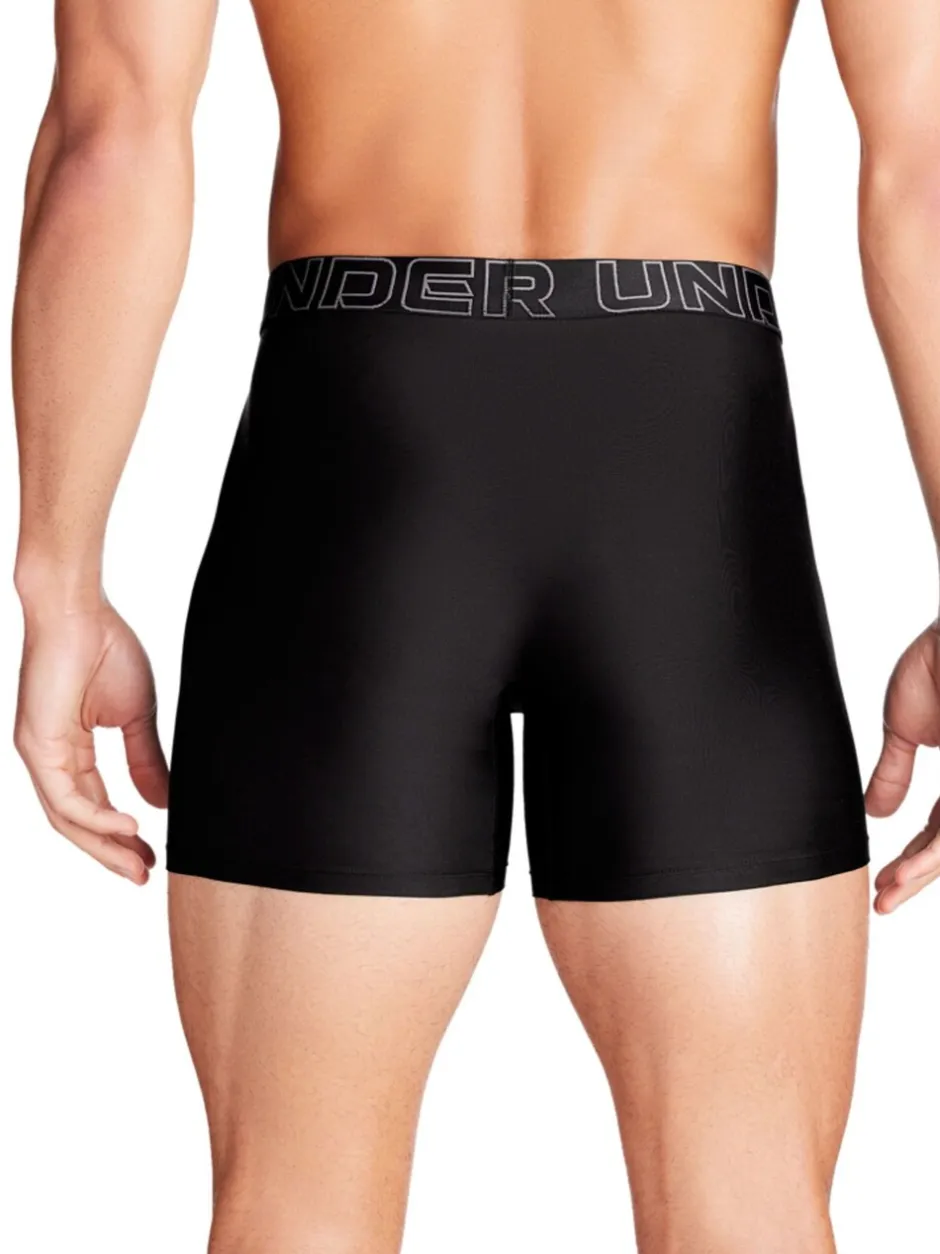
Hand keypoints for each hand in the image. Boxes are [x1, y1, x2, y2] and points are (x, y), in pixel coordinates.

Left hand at [14, 599, 167, 883]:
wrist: (79, 610)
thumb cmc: (106, 648)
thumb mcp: (137, 716)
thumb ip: (146, 760)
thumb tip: (162, 802)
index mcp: (71, 749)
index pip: (95, 805)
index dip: (122, 835)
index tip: (153, 856)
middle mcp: (50, 758)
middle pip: (78, 822)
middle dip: (112, 852)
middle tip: (144, 875)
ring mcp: (40, 754)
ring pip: (69, 818)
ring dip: (105, 845)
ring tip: (139, 863)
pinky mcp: (36, 747)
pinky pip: (66, 799)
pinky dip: (97, 817)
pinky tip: (128, 827)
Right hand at [867, 623, 939, 912]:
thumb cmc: (939, 659)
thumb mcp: (904, 725)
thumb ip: (893, 772)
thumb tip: (875, 813)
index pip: (937, 829)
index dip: (911, 857)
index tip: (883, 879)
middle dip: (915, 876)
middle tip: (883, 899)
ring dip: (922, 872)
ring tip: (891, 892)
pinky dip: (933, 853)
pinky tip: (911, 869)